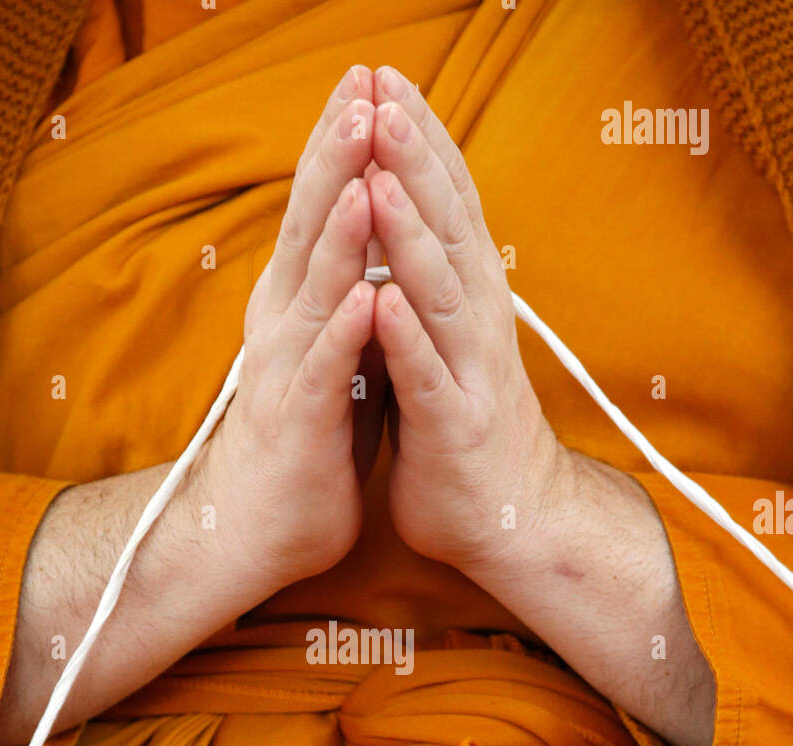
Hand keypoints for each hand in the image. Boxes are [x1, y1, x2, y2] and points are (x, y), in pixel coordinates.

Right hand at [203, 67, 381, 591]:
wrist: (254, 530)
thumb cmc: (303, 442)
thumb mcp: (331, 356)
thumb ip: (345, 301)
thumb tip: (375, 247)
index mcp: (295, 306)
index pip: (317, 212)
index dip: (340, 148)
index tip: (368, 83)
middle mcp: (283, 326)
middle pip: (308, 228)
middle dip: (337, 159)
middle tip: (362, 88)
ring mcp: (287, 372)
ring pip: (314, 290)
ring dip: (339, 231)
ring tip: (365, 170)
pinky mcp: (300, 424)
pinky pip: (326, 373)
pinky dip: (345, 335)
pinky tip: (366, 298)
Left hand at [367, 66, 564, 577]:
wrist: (510, 519)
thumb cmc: (465, 429)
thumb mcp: (447, 342)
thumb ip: (428, 287)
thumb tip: (402, 223)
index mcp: (468, 300)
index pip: (446, 205)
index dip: (419, 142)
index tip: (385, 83)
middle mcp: (476, 324)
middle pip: (447, 229)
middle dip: (413, 161)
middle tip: (382, 95)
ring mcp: (468, 374)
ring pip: (439, 294)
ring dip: (410, 237)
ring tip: (378, 178)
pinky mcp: (453, 427)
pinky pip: (428, 379)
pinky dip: (406, 340)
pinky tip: (382, 304)